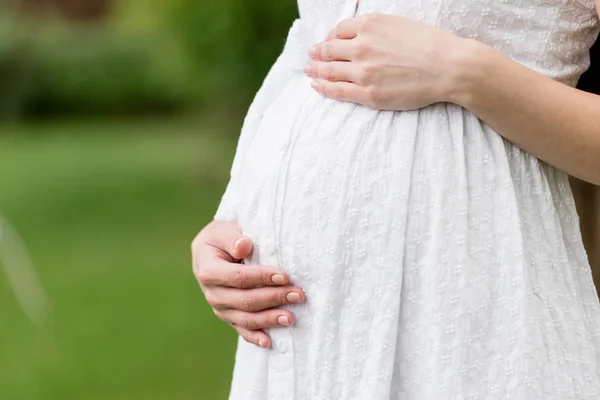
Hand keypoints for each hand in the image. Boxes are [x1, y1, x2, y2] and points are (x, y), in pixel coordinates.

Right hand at [192, 220, 305, 348]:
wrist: (213, 249)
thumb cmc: (222, 237)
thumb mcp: (223, 230)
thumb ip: (233, 238)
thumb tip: (244, 247)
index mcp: (208, 271)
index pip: (238, 278)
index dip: (261, 277)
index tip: (285, 276)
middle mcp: (212, 293)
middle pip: (245, 300)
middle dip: (274, 298)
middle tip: (298, 294)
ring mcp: (220, 308)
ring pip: (245, 318)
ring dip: (269, 319)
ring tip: (291, 317)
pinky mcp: (229, 316)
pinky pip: (242, 329)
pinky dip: (255, 337)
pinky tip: (270, 342)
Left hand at [304, 13, 465, 109]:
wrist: (449, 68)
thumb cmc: (431, 45)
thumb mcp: (399, 24)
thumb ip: (375, 29)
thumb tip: (357, 36)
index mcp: (370, 25)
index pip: (339, 31)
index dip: (330, 37)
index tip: (328, 42)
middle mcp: (362, 47)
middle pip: (330, 50)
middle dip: (318, 52)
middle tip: (311, 55)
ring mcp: (363, 72)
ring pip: (329, 71)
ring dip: (316, 70)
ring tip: (309, 70)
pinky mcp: (368, 94)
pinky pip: (338, 91)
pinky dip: (324, 88)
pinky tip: (316, 85)